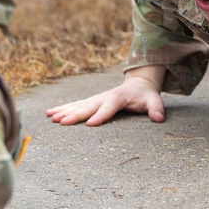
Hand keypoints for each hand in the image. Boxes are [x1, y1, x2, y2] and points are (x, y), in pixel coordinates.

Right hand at [46, 65, 165, 126]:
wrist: (138, 84)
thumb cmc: (145, 95)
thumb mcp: (154, 100)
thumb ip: (156, 108)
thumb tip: (159, 118)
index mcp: (118, 97)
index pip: (109, 107)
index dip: (100, 115)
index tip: (90, 124)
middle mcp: (104, 97)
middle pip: (88, 106)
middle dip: (75, 114)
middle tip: (62, 122)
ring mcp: (96, 98)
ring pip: (78, 105)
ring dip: (64, 111)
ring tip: (50, 117)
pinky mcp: (91, 101)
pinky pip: (75, 105)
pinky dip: (62, 109)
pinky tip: (50, 114)